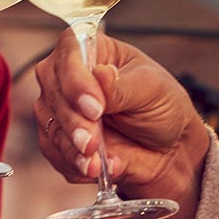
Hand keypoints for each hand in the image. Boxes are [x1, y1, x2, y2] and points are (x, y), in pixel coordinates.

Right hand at [32, 29, 209, 204]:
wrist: (169, 149)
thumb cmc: (162, 107)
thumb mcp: (152, 89)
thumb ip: (122, 86)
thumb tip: (102, 74)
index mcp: (93, 50)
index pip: (69, 52)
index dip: (76, 81)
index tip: (95, 108)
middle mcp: (70, 76)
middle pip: (53, 92)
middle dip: (73, 122)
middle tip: (92, 143)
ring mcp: (61, 108)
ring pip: (50, 126)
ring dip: (72, 148)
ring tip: (96, 163)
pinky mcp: (60, 139)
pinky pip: (54, 153)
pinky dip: (74, 164)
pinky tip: (95, 169)